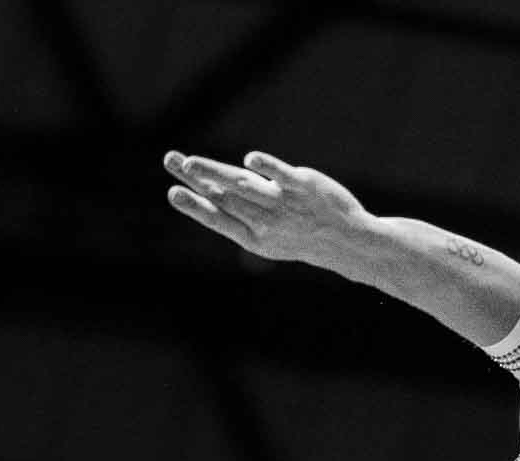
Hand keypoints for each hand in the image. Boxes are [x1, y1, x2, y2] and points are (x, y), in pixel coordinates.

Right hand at [162, 149, 369, 268]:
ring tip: (192, 163)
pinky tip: (249, 159)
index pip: (219, 220)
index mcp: (254, 238)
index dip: (195, 208)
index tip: (173, 193)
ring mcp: (285, 204)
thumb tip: (204, 184)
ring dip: (218, 174)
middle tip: (171, 161)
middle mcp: (267, 222)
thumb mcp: (267, 233)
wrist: (348, 242)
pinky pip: (282, 176)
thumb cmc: (301, 236)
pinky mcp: (304, 187)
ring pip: (246, 187)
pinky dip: (267, 168)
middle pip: (226, 197)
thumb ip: (238, 210)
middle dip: (197, 180)